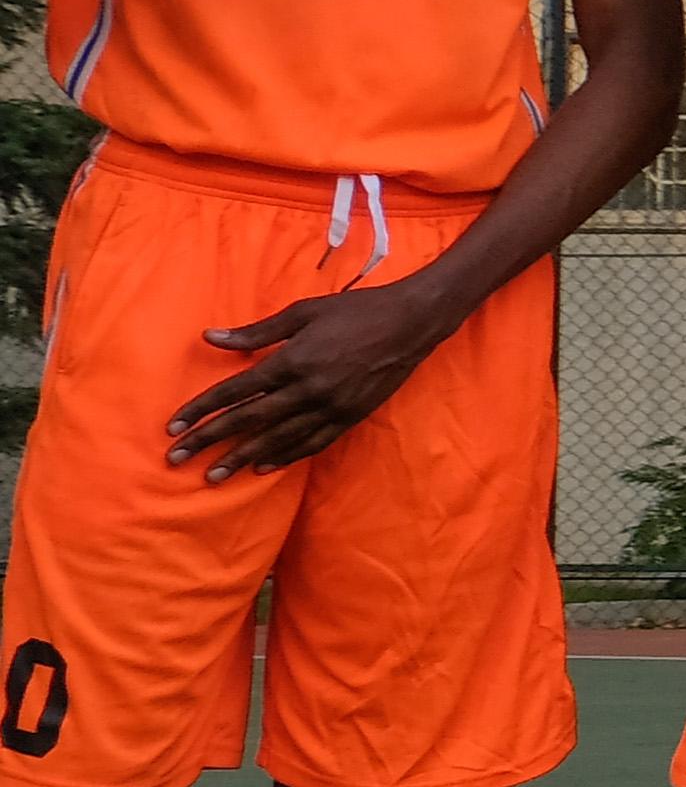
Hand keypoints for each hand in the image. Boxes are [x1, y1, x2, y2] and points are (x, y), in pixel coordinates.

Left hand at [167, 276, 457, 478]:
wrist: (411, 323)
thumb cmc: (355, 310)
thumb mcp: (303, 312)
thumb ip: (257, 332)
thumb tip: (211, 338)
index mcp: (293, 361)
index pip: (235, 391)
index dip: (201, 409)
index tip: (173, 426)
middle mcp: (309, 390)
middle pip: (248, 421)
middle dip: (209, 440)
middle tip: (177, 459)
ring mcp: (331, 407)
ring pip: (278, 439)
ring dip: (241, 458)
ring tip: (213, 475)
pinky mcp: (350, 417)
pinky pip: (312, 443)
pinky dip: (285, 457)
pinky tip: (263, 467)